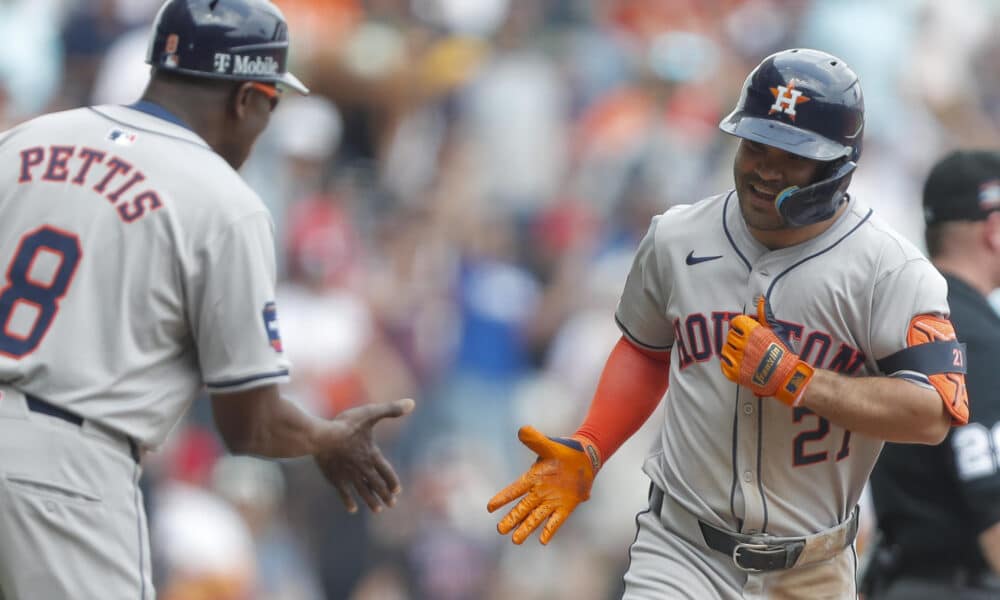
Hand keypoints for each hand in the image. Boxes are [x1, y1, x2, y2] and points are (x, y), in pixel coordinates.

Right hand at [313, 397, 414, 512]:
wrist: (321, 437)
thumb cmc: (345, 425)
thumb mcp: (370, 413)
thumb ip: (391, 409)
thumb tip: (412, 403)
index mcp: (372, 455)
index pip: (386, 472)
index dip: (392, 481)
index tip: (396, 491)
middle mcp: (362, 468)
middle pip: (376, 485)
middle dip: (384, 495)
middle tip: (391, 504)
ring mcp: (348, 475)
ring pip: (363, 491)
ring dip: (371, 501)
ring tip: (377, 510)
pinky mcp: (334, 478)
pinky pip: (343, 493)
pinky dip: (348, 501)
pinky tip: (352, 509)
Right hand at [487, 425, 600, 544]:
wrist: (585, 459)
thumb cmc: (563, 451)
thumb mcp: (548, 445)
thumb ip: (535, 440)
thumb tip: (522, 430)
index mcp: (532, 478)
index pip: (514, 490)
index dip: (503, 498)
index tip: (490, 507)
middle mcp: (539, 493)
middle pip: (522, 508)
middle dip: (511, 519)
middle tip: (500, 530)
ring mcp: (551, 501)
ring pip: (535, 517)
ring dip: (526, 528)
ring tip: (515, 541)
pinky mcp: (565, 507)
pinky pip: (555, 521)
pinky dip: (549, 530)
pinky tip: (542, 541)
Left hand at [720, 298, 813, 405]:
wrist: (785, 377)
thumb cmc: (782, 353)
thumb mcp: (775, 330)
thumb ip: (764, 314)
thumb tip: (761, 298)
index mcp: (753, 332)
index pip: (736, 322)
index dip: (741, 326)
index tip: (745, 332)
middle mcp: (743, 344)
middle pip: (730, 336)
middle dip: (738, 339)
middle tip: (748, 346)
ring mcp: (738, 359)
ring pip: (726, 349)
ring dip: (733, 351)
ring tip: (745, 356)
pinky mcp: (735, 373)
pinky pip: (724, 364)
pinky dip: (729, 364)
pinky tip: (740, 364)